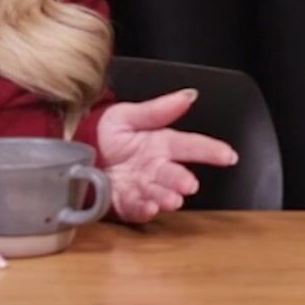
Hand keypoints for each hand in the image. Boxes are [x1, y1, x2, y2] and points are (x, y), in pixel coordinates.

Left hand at [95, 89, 239, 222]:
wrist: (75, 152)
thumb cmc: (104, 132)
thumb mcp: (128, 115)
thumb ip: (158, 110)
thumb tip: (189, 95)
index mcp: (161, 144)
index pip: (190, 145)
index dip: (211, 150)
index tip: (229, 156)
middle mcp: (155, 168)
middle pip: (175, 174)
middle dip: (182, 180)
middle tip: (189, 185)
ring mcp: (141, 187)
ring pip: (159, 193)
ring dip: (166, 197)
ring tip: (171, 200)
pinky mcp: (125, 203)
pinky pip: (136, 208)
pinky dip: (144, 209)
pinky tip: (149, 207)